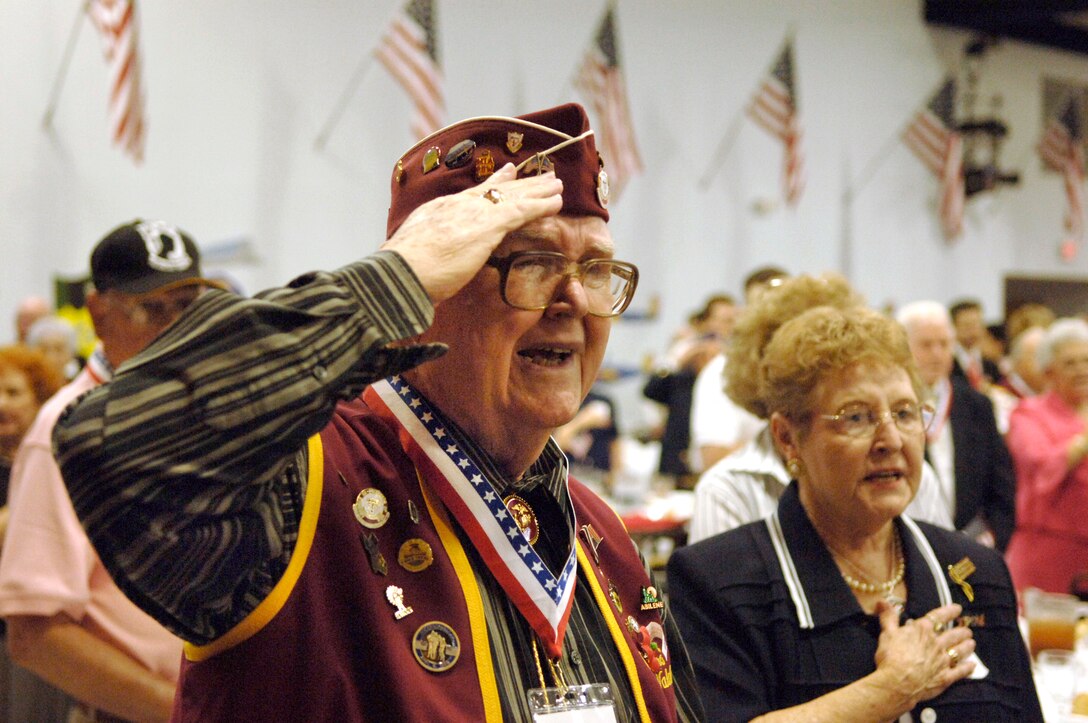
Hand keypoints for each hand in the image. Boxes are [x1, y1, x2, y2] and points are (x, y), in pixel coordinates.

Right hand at [381, 164, 562, 303]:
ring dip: (538, 190)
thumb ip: (426, 253)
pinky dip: (541, 205)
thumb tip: (423, 264)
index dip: (492, 185)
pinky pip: (523, 210)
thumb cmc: (402, 274)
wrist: (401, 273)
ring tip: (557, 184)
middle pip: (495, 190)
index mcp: (437, 211)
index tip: (506, 175)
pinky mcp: (489, 225)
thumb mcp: (413, 256)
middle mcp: (457, 204)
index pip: (471, 195)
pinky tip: (557, 202)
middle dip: (520, 183)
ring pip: (513, 196)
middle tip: (540, 175)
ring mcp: (473, 212)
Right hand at [872, 602, 974, 708]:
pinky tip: (973, 665)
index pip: (939, 617)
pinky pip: (960, 671)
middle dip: (961, 631)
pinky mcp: (945, 677)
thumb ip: (888, 616)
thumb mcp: (887, 633)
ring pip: (959, 651)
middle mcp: (936, 644)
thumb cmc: (891, 656)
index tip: (958, 608)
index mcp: (923, 630)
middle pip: (953, 635)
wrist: (898, 683)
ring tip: (972, 643)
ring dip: (966, 646)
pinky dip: (967, 668)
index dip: (949, 611)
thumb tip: (882, 601)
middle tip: (967, 630)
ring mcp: (942, 661)